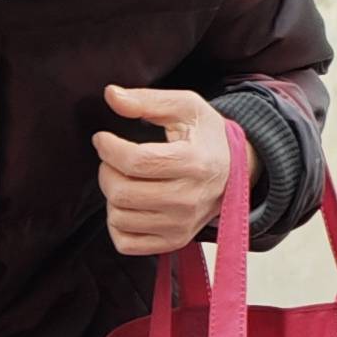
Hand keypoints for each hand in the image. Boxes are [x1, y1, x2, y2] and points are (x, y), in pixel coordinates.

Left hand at [94, 86, 241, 255]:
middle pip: (123, 192)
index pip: (136, 161)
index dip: (109, 148)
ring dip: (111, 195)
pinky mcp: (173, 242)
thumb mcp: (185, 108)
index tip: (102, 138)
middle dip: (107, 170)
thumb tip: (110, 94)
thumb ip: (147, 100)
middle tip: (112, 159)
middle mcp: (189, 200)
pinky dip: (117, 223)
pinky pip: (125, 242)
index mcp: (194, 163)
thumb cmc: (205, 136)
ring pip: (119, 218)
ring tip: (124, 179)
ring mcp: (181, 226)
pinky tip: (129, 204)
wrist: (234, 172)